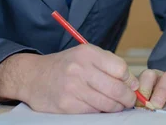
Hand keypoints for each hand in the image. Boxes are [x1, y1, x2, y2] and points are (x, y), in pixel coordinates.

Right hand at [20, 44, 137, 112]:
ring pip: (107, 103)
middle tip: (130, 100)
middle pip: (116, 88)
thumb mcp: (85, 55)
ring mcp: (72, 88)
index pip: (120, 69)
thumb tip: (132, 83)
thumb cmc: (65, 66)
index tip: (132, 85)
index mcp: (88, 53)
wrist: (33, 77)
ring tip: (117, 105)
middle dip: (128, 98)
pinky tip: (99, 107)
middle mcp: (80, 69)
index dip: (130, 79)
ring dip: (116, 107)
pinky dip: (100, 112)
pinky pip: (93, 112)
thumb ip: (109, 65)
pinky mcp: (66, 105)